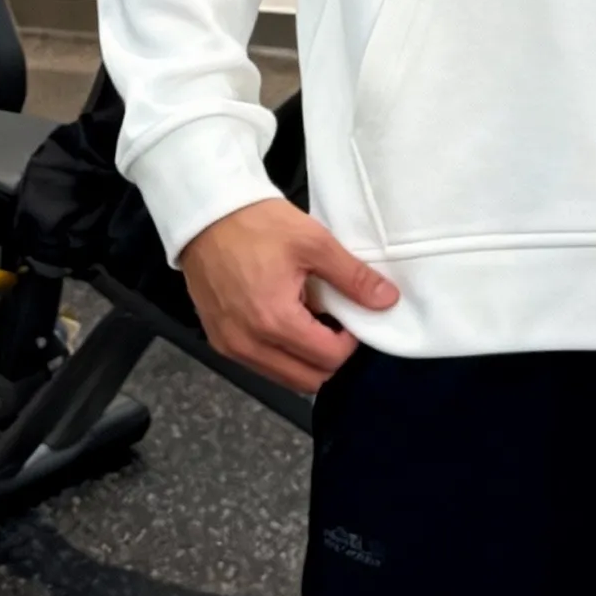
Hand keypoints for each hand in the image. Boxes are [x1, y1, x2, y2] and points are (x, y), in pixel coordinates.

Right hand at [178, 199, 398, 394]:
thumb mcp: (313, 242)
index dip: (350, 341)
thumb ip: (352, 277)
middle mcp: (249, 345)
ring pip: (282, 378)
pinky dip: (279, 354)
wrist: (208, 215)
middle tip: (334, 321)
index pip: (328, 359)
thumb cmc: (259, 224)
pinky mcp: (218, 341)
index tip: (350, 315)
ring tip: (310, 318)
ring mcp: (230, 347)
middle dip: (329, 357)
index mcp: (275, 322)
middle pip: (307, 380)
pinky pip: (259, 365)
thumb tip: (387, 300)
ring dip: (304, 359)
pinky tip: (285, 320)